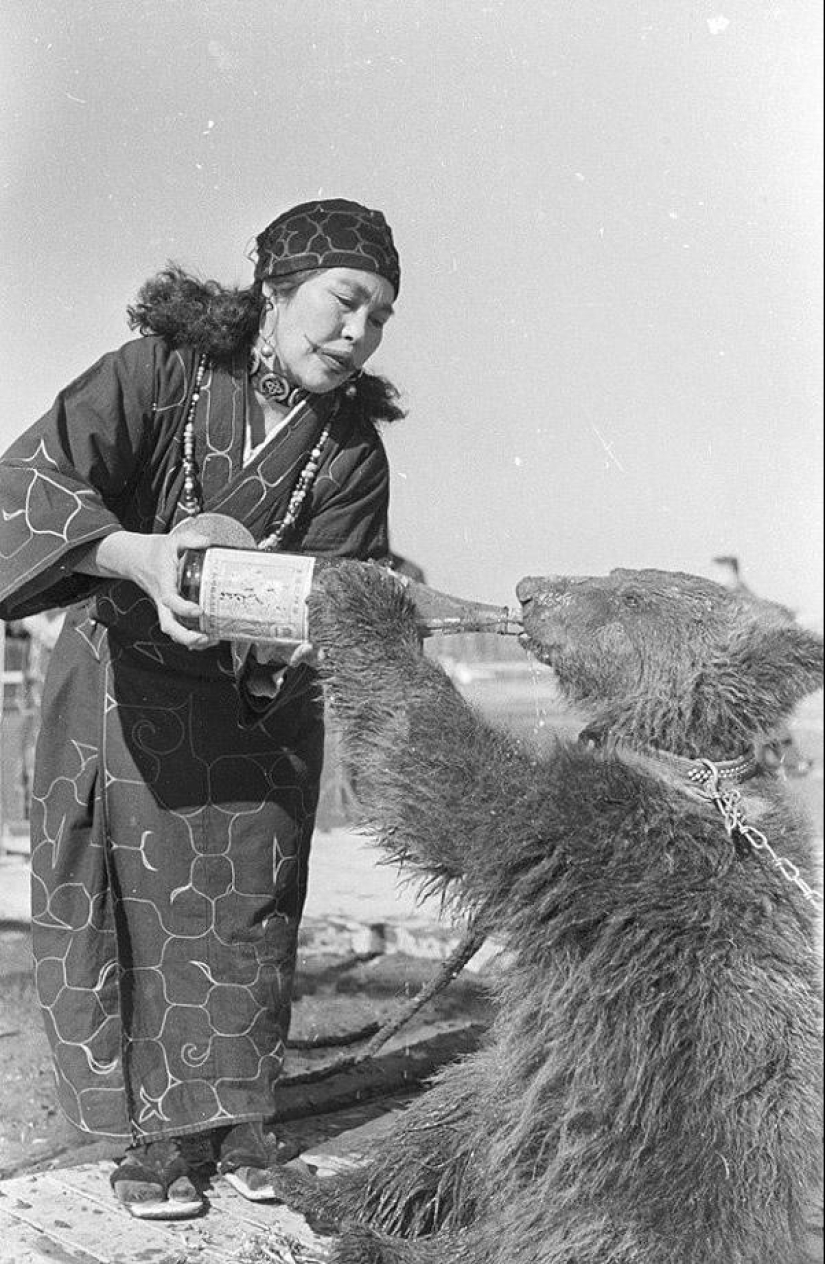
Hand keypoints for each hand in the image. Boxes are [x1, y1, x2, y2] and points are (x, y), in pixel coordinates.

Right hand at [77, 529, 217, 648]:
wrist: (136, 559)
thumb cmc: (156, 551)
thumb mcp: (172, 541)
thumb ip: (190, 540)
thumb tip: (207, 542)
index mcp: (164, 583)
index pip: (170, 600)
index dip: (183, 608)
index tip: (199, 611)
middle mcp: (163, 600)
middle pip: (169, 625)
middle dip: (186, 636)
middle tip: (204, 638)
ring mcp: (165, 607)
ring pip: (173, 630)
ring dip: (190, 640)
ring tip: (212, 641)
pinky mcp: (169, 610)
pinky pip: (178, 627)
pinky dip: (190, 637)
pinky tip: (207, 638)